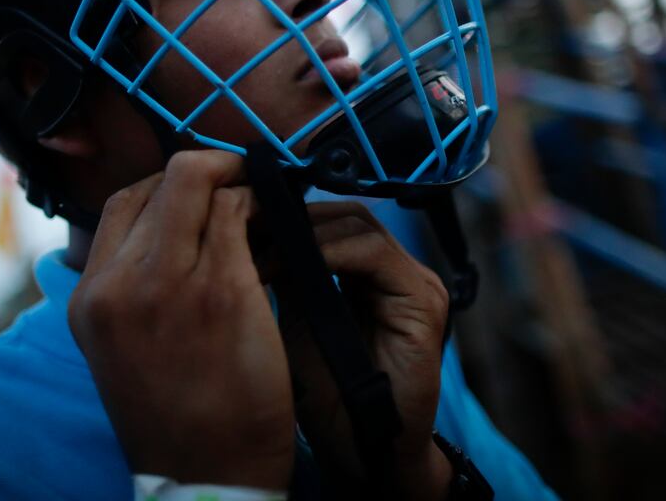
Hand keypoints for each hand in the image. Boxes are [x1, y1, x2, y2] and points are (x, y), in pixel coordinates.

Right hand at [67, 151, 293, 489]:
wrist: (206, 476)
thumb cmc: (175, 414)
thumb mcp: (123, 346)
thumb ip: (132, 286)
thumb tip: (172, 227)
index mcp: (90, 297)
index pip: (123, 201)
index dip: (171, 185)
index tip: (205, 190)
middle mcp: (121, 284)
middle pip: (165, 181)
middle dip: (212, 170)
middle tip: (246, 178)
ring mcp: (171, 285)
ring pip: (204, 184)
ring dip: (241, 183)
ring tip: (267, 198)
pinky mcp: (225, 291)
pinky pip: (244, 213)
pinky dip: (265, 204)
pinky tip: (281, 220)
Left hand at [275, 202, 452, 499]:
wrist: (364, 450)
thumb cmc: (330, 397)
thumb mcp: (297, 322)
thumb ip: (288, 277)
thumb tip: (251, 229)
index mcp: (373, 274)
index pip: (334, 219)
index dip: (289, 214)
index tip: (242, 219)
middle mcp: (400, 271)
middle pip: (347, 215)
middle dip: (296, 218)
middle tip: (247, 227)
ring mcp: (417, 282)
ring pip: (360, 226)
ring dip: (307, 234)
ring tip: (262, 250)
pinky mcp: (423, 300)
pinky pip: (375, 255)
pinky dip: (329, 252)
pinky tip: (293, 264)